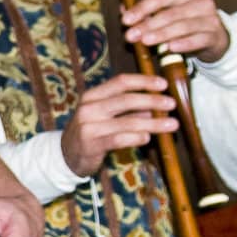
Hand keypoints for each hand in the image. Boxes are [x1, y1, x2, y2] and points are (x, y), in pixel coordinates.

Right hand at [60, 73, 177, 176]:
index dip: (143, 81)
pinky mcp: (91, 145)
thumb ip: (127, 109)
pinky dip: (137, 138)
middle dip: (152, 101)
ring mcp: (88, 126)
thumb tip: (156, 105)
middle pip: (126, 99)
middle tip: (172, 104)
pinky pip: (119, 139)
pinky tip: (148, 138)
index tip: (163, 84)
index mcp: (92, 96)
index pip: (120, 82)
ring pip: (127, 121)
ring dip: (152, 123)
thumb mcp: (104, 114)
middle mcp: (89, 108)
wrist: (65, 155)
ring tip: (171, 124)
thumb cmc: (90, 131)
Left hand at [122, 0, 228, 62]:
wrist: (214, 41)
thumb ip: (146, 13)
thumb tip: (122, 9)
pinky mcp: (216, 36)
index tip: (125, 20)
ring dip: (162, 34)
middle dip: (148, 24)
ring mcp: (211, 19)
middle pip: (171, 13)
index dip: (142, 8)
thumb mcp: (166, 17)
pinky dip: (184, 43)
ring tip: (146, 41)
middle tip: (131, 36)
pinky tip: (171, 48)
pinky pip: (199, 39)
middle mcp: (201, 3)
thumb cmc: (185, 26)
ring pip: (184, 26)